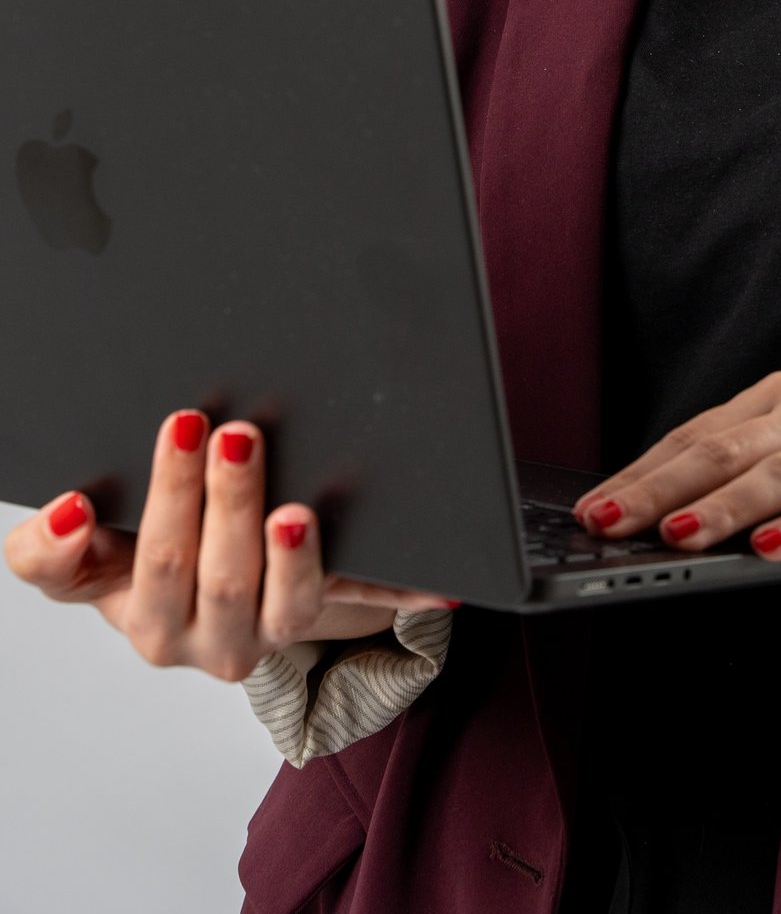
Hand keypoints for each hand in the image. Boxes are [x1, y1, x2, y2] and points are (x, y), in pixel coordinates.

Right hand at [3, 409, 455, 683]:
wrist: (206, 599)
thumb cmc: (144, 561)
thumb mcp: (87, 558)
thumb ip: (54, 547)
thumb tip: (70, 512)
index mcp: (147, 616)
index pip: (146, 565)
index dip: (154, 508)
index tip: (153, 452)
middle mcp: (210, 638)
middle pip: (217, 576)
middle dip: (223, 501)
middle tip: (231, 432)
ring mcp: (275, 631)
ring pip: (287, 607)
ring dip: (294, 558)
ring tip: (295, 511)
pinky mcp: (333, 617)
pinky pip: (369, 604)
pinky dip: (401, 592)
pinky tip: (438, 582)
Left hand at [570, 371, 780, 562]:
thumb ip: (743, 472)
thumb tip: (657, 519)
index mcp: (777, 399)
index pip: (695, 436)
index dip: (639, 473)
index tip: (590, 510)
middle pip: (723, 450)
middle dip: (659, 489)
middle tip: (608, 523)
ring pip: (776, 474)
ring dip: (722, 507)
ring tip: (677, 536)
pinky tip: (766, 551)